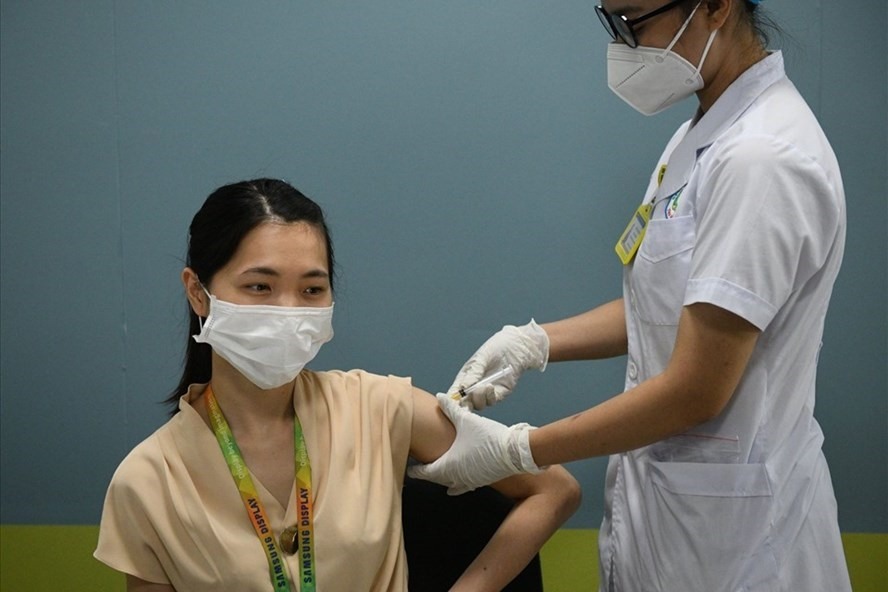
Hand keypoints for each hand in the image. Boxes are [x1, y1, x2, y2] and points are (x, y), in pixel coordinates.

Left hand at [407, 393, 542, 494]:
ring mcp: (469, 482)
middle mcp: (456, 478)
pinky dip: (457, 483)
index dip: (417, 471)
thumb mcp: (466, 420)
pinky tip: (456, 482)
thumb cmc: (487, 436)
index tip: (410, 469)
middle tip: (421, 468)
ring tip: (438, 472)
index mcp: (448, 466)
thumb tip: (439, 396)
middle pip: (437, 479)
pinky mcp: (481, 482)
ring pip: (450, 484)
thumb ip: (450, 408)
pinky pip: (463, 485)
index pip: (426, 472)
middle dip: (429, 473)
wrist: (514, 451)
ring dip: (443, 478)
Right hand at [449, 320, 548, 409]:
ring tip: (485, 385)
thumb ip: (473, 372)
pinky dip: (489, 397)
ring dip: (479, 398)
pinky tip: (491, 386)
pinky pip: (491, 401)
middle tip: (468, 398)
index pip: (455, 392)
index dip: (452, 400)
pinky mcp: (499, 394)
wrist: (517, 347)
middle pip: (465, 403)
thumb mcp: (482, 357)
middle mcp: (474, 386)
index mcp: (466, 377)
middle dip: (465, 404)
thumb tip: (463, 388)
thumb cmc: (497, 348)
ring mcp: (487, 391)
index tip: (451, 403)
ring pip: (478, 404)